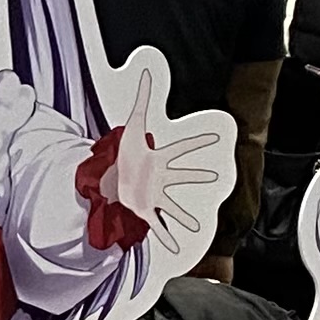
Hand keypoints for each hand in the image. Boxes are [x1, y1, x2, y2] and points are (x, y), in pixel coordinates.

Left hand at [99, 54, 228, 263]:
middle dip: (198, 177)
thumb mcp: (131, 125)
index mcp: (159, 158)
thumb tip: (146, 70)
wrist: (103, 175)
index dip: (199, 141)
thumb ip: (141, 99)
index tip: (216, 135)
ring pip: (173, 207)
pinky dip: (166, 237)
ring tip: (196, 227)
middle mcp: (159, 178)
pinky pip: (157, 226)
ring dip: (184, 218)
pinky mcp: (142, 209)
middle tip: (215, 177)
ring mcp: (152, 195)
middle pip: (182, 177)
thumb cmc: (120, 152)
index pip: (182, 148)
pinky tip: (175, 248)